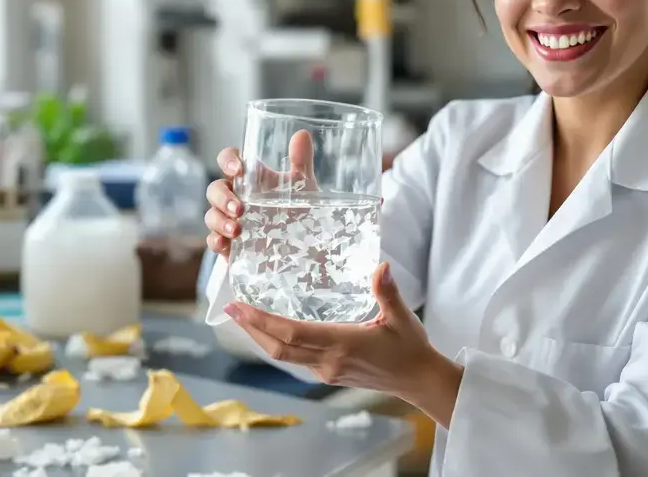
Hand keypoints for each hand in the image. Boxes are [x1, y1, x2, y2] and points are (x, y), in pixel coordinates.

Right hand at [205, 130, 317, 258]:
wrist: (304, 246)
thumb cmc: (299, 210)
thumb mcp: (303, 186)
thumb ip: (301, 161)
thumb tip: (302, 134)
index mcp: (250, 179)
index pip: (229, 161)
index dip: (228, 161)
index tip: (237, 169)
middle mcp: (236, 197)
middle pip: (215, 189)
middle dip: (223, 197)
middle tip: (240, 208)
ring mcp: (230, 220)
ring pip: (211, 215)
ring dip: (219, 220)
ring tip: (236, 230)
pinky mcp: (230, 244)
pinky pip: (213, 240)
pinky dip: (215, 241)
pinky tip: (226, 245)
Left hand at [223, 262, 462, 423]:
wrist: (417, 381)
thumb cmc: (410, 348)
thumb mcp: (401, 317)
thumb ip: (387, 292)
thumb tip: (380, 266)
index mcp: (342, 344)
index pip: (292, 334)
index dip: (262, 321)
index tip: (240, 307)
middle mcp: (328, 361)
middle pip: (277, 348)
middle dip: (251, 328)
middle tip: (230, 308)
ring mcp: (326, 371)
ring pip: (283, 355)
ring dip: (261, 336)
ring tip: (244, 316)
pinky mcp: (328, 374)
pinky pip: (295, 359)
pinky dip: (278, 342)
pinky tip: (272, 329)